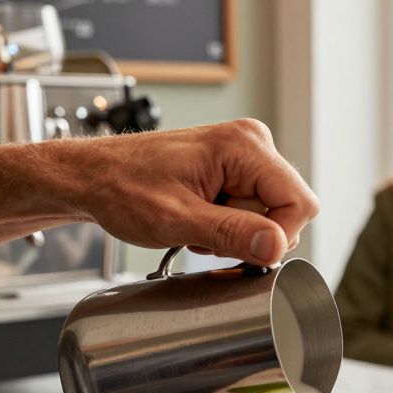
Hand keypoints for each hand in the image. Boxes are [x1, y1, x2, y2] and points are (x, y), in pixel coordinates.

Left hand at [47, 119, 317, 265]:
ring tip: (195, 223)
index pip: (300, 203)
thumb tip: (278, 246)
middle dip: (249, 235)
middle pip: (286, 211)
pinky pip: (250, 209)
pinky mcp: (234, 169)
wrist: (92, 177)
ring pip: (268, 215)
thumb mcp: (177, 219)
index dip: (278, 237)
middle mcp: (251, 143)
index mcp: (244, 145)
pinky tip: (198, 218)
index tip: (240, 249)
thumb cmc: (122, 188)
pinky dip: (226, 224)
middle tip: (204, 231)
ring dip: (234, 232)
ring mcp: (244, 155)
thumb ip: (232, 233)